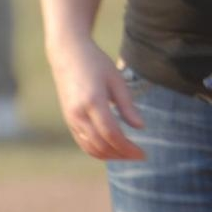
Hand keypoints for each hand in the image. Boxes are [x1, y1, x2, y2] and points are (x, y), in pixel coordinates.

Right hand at [51, 41, 145, 160]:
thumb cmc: (96, 63)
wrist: (67, 54)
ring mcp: (71, 119)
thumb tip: (141, 127)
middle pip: (101, 145)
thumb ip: (127, 105)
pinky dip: (98, 151)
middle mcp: (78, 114)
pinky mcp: (68, 120)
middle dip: (121, 155)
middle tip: (139, 156)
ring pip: (90, 148)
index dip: (128, 147)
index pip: (111, 134)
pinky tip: (112, 149)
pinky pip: (83, 142)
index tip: (143, 153)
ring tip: (128, 155)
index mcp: (92, 102)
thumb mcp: (116, 80)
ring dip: (110, 156)